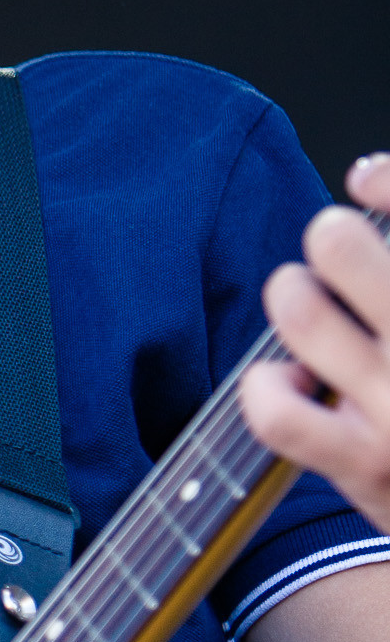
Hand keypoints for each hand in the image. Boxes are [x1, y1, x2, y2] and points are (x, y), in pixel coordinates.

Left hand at [242, 153, 389, 531]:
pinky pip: (276, 410)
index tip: (364, 179)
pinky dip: (263, 390)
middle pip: (337, 241)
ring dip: (292, 298)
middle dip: (329, 240)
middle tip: (341, 267)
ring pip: (298, 307)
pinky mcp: (368, 464)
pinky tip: (288, 388)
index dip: (381, 179)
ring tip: (313, 318)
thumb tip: (365, 176)